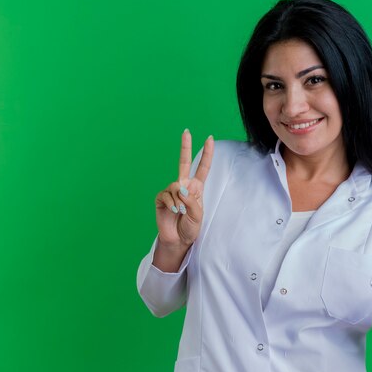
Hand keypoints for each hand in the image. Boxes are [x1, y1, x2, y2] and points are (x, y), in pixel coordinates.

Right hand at [154, 129, 213, 249]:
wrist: (178, 240)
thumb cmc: (190, 227)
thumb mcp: (197, 214)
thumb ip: (191, 200)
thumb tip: (180, 188)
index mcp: (196, 188)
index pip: (202, 168)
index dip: (207, 153)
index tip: (209, 139)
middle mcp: (184, 186)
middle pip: (184, 162)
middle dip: (185, 147)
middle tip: (186, 131)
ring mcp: (172, 191)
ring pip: (175, 185)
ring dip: (179, 200)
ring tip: (180, 212)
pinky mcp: (161, 198)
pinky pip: (167, 195)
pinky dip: (172, 203)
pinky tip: (173, 211)